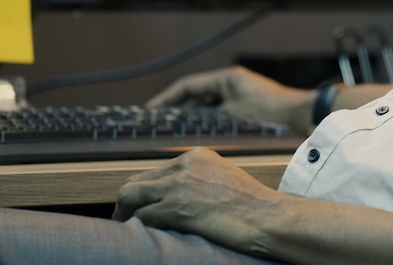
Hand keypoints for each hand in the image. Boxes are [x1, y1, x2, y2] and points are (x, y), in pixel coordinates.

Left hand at [113, 147, 282, 255]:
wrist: (268, 217)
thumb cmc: (253, 206)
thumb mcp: (222, 179)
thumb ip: (199, 180)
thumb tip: (175, 197)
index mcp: (195, 156)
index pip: (154, 172)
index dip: (143, 192)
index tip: (139, 206)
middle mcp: (183, 165)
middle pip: (137, 181)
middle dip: (128, 201)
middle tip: (125, 219)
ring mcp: (178, 186)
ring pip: (130, 196)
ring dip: (123, 214)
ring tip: (125, 228)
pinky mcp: (177, 208)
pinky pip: (142, 216)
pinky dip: (137, 227)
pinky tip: (140, 236)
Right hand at [146, 65, 316, 131]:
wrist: (303, 117)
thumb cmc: (272, 114)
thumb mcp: (235, 117)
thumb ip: (208, 121)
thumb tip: (184, 128)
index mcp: (226, 79)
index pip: (187, 86)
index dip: (166, 99)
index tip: (150, 111)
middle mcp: (231, 83)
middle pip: (196, 95)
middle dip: (176, 109)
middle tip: (157, 123)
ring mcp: (239, 95)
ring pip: (208, 107)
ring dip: (192, 118)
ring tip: (173, 133)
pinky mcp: (247, 109)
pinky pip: (220, 115)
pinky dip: (208, 124)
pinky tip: (199, 139)